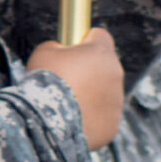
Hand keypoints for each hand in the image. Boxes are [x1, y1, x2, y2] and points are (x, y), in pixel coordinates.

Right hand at [27, 28, 123, 147]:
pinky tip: (71, 119)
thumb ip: (59, 47)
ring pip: (105, 93)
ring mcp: (116, 102)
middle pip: (105, 66)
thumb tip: (63, 51)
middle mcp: (115, 75)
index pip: (101, 36)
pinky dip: (90, 117)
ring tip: (65, 102)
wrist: (46, 120)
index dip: (85, 40)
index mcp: (101, 53)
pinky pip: (102, 117)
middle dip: (88, 70)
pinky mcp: (112, 125)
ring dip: (90, 94)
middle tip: (65, 79)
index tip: (73, 48)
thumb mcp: (44, 52)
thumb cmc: (44, 81)